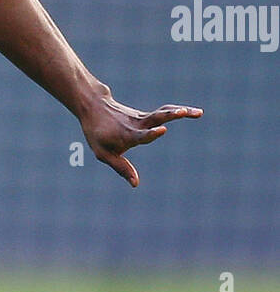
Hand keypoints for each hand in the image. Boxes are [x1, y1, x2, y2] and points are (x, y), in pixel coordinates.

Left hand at [79, 92, 202, 186]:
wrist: (94, 108)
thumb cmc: (97, 134)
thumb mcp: (103, 153)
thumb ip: (121, 167)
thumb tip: (135, 184)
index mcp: (127, 135)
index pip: (141, 135)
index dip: (151, 133)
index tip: (163, 129)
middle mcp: (137, 125)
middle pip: (156, 118)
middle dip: (170, 116)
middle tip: (182, 112)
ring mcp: (142, 118)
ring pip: (163, 113)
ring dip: (180, 112)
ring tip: (198, 113)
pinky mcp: (146, 116)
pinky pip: (164, 112)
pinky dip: (178, 111)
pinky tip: (194, 113)